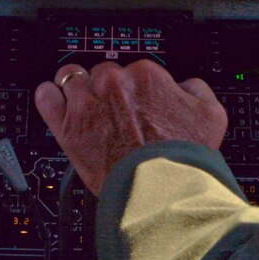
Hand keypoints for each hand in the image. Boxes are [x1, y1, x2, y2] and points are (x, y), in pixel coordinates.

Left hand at [33, 59, 227, 196]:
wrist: (161, 191)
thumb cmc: (183, 157)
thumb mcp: (212, 115)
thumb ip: (197, 89)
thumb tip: (186, 85)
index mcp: (146, 76)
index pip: (136, 69)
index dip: (138, 87)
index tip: (140, 102)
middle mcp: (114, 84)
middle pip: (103, 72)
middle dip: (109, 88)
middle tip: (117, 110)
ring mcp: (87, 103)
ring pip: (71, 77)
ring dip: (77, 86)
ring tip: (83, 102)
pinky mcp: (68, 127)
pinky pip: (46, 97)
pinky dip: (49, 96)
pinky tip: (56, 101)